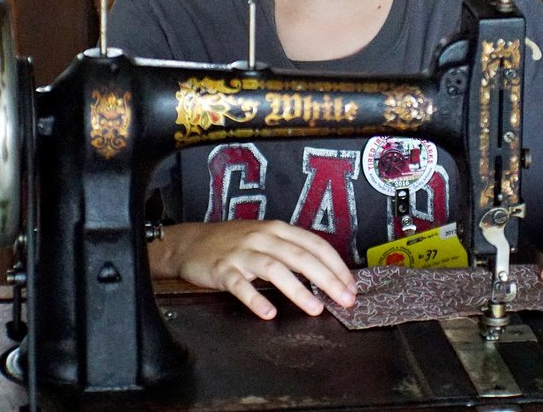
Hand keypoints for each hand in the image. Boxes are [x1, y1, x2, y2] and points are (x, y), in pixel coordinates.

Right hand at [149, 220, 356, 319]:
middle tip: (345, 300)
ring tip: (315, 308)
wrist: (191, 242)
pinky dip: (255, 299)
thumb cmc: (233, 243)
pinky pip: (240, 285)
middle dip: (327, 279)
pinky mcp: (223, 269)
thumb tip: (325, 275)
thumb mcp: (265, 238)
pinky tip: (268, 313)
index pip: (314, 244)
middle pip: (300, 256)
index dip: (336, 265)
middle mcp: (263, 237)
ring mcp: (242, 252)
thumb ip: (290, 251)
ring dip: (298, 289)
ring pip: (275, 268)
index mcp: (277, 229)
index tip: (351, 286)